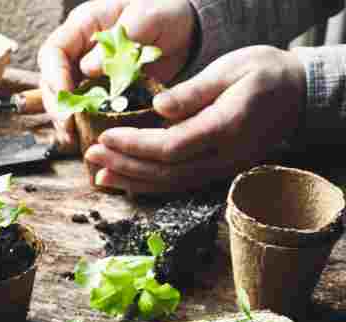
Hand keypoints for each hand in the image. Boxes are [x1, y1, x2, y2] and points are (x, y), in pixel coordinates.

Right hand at [38, 0, 196, 150]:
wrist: (186, 30)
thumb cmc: (164, 12)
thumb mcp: (146, 17)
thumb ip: (118, 41)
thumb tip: (88, 69)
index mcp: (82, 26)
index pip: (53, 52)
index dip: (54, 77)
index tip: (66, 98)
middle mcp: (78, 50)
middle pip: (52, 80)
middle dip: (57, 106)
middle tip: (68, 128)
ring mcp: (87, 72)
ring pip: (64, 98)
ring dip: (66, 120)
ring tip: (73, 139)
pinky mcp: (100, 91)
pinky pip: (84, 109)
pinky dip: (84, 125)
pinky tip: (86, 138)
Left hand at [87, 46, 306, 193]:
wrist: (298, 95)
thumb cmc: (264, 74)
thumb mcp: (231, 69)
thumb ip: (194, 92)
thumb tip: (158, 109)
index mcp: (227, 128)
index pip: (172, 147)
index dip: (135, 146)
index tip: (106, 137)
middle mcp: (224, 157)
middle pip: (166, 172)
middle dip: (124, 166)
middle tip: (91, 156)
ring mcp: (222, 169)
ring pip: (170, 184)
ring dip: (131, 180)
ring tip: (98, 174)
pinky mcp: (216, 171)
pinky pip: (178, 183)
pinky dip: (148, 183)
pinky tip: (123, 180)